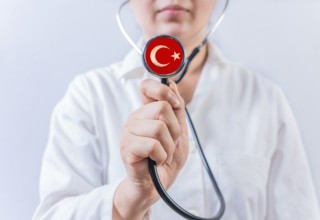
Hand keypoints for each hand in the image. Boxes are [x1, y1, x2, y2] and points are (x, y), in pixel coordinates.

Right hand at [113, 79, 188, 219]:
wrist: (155, 186)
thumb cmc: (165, 159)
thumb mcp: (179, 132)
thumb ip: (177, 110)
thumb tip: (173, 84)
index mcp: (145, 113)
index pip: (146, 86)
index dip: (162, 90)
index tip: (175, 104)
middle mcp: (135, 119)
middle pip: (162, 108)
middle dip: (174, 130)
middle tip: (169, 143)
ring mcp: (128, 133)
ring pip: (159, 127)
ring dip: (168, 146)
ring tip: (162, 154)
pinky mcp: (127, 148)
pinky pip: (152, 145)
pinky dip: (161, 156)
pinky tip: (156, 161)